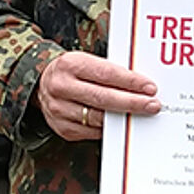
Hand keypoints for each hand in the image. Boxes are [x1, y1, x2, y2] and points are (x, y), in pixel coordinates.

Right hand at [37, 51, 160, 143]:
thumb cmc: (71, 71)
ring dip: (123, 117)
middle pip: (103, 98)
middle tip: (152, 105)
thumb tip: (139, 85)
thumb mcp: (85, 61)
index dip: (130, 82)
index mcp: (70, 65)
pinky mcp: (62, 128)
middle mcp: (61, 87)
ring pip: (98, 118)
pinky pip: (92, 132)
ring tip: (141, 115)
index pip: (106, 74)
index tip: (149, 87)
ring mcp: (59, 110)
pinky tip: (121, 123)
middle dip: (132, 103)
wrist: (41, 84)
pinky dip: (109, 128)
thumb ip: (108, 72)